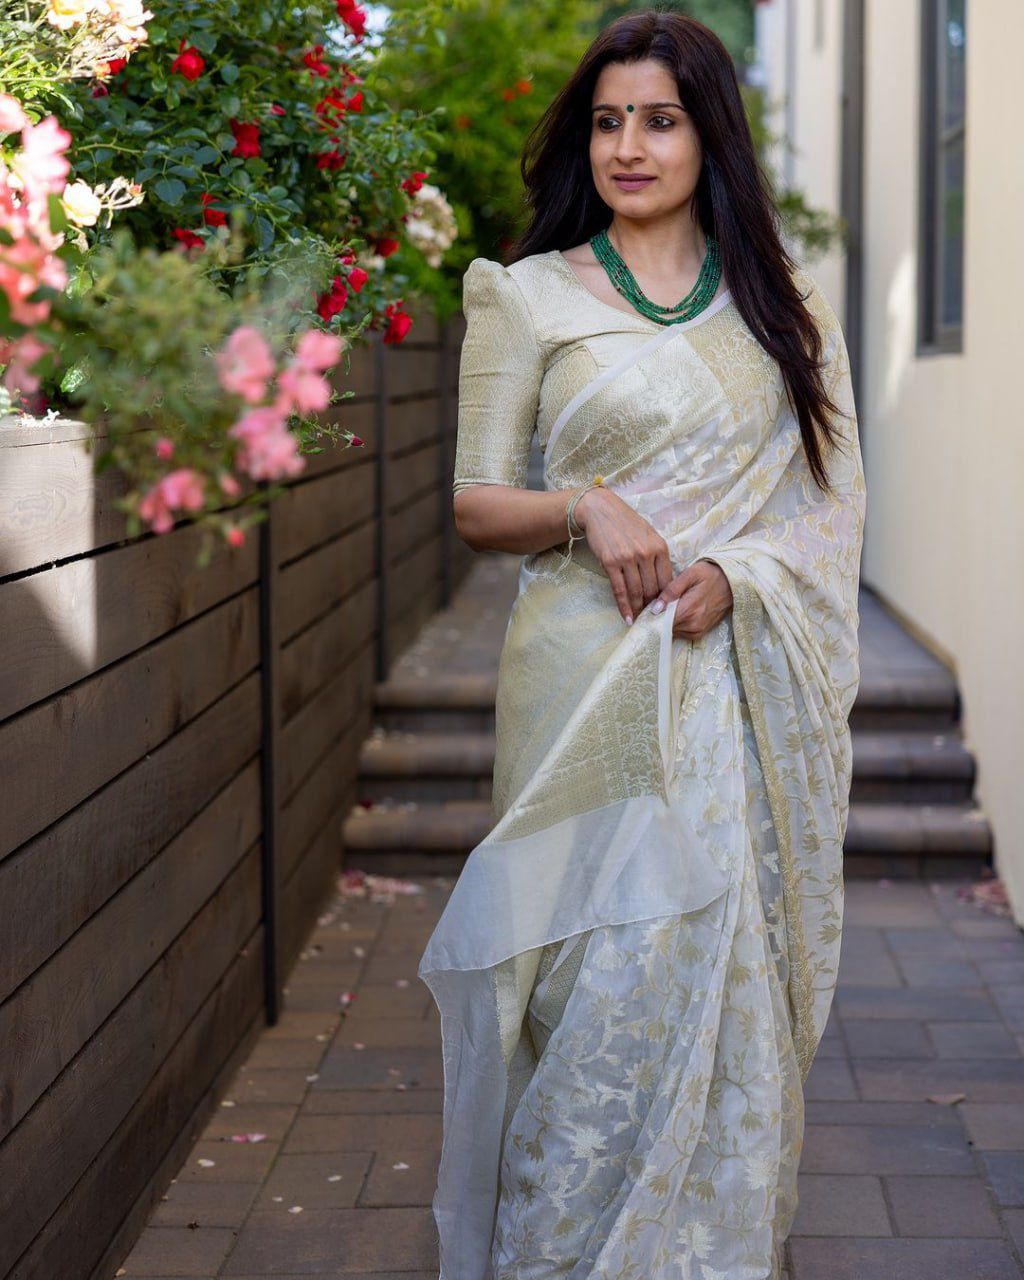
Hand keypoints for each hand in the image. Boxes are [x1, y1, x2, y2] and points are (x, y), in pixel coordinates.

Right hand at [574, 485, 674, 623]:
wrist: (600, 510)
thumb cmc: (626, 523)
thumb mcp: (649, 535)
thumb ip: (657, 556)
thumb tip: (662, 583)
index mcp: (660, 547)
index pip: (667, 580)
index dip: (665, 598)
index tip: (663, 609)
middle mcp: (646, 553)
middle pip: (652, 589)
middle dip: (651, 607)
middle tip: (650, 619)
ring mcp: (627, 558)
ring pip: (636, 591)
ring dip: (637, 609)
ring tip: (638, 620)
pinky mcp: (610, 562)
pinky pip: (619, 590)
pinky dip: (623, 606)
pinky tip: (626, 617)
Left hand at [650, 559, 732, 639]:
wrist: (733, 582)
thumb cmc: (711, 574)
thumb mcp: (690, 575)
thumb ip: (671, 591)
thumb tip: (654, 609)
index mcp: (688, 611)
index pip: (659, 622)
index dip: (649, 616)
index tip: (643, 608)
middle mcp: (693, 626)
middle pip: (663, 628)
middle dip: (656, 618)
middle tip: (653, 604)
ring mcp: (697, 631)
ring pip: (670, 632)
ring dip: (665, 622)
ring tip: (666, 607)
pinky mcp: (700, 634)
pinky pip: (680, 633)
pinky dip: (674, 625)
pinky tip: (675, 612)